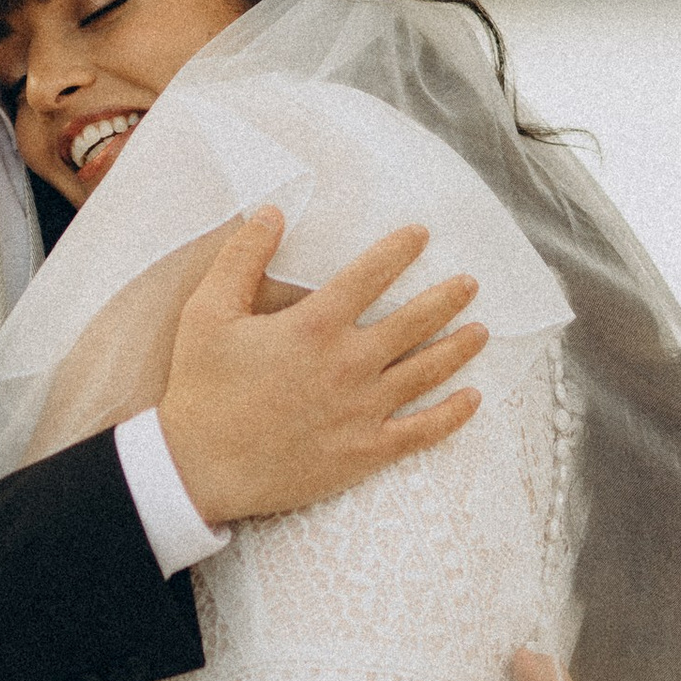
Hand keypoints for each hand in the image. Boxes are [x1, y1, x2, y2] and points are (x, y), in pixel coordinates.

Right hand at [156, 213, 486, 528]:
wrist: (199, 468)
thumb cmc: (201, 388)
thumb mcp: (208, 312)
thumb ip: (242, 256)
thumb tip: (272, 212)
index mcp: (314, 326)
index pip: (370, 275)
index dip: (399, 250)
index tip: (422, 234)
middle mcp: (348, 364)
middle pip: (414, 321)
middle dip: (446, 298)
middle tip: (469, 283)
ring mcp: (362, 410)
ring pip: (427, 372)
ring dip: (459, 347)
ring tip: (481, 330)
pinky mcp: (365, 452)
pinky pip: (422, 431)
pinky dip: (452, 415)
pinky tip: (472, 399)